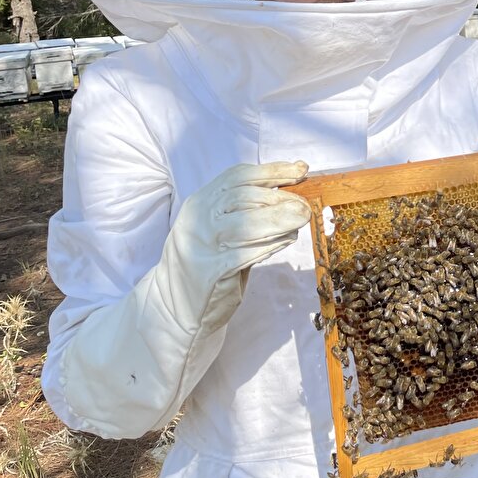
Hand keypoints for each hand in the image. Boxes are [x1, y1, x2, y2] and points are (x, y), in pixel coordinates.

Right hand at [56, 160, 311, 436]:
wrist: (172, 307)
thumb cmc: (209, 264)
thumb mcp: (223, 230)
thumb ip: (250, 212)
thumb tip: (294, 195)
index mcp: (200, 203)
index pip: (237, 176)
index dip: (272, 171)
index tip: (300, 170)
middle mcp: (196, 219)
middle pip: (243, 197)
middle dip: (279, 198)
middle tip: (305, 205)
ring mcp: (199, 245)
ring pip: (244, 223)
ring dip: (278, 219)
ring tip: (301, 218)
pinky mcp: (208, 271)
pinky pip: (244, 253)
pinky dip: (269, 244)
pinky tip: (287, 239)